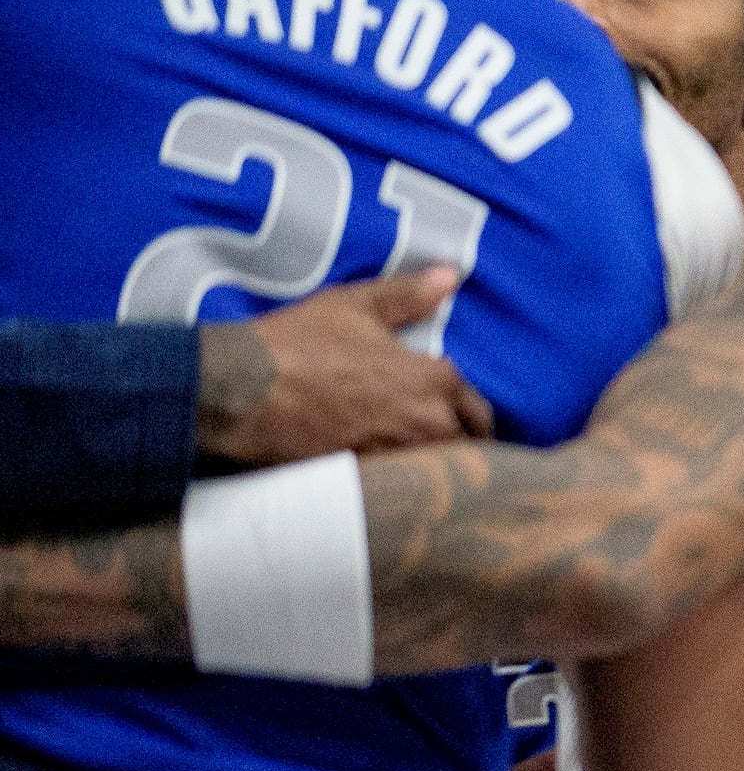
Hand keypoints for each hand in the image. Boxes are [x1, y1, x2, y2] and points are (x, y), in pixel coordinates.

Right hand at [196, 269, 494, 464]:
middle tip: (448, 456)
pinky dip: (403, 492)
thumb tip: (450, 276)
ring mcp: (399, 457)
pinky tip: (391, 492)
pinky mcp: (368, 483)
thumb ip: (408, 295)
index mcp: (434, 380)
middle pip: (466, 448)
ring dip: (435, 472)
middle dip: (461, 451)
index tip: (463, 425)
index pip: (478, 411)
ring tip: (425, 477)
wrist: (240, 391)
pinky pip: (402, 494)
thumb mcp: (354, 306)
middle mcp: (427, 423)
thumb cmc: (297, 343)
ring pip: (437, 474)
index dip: (471, 419)